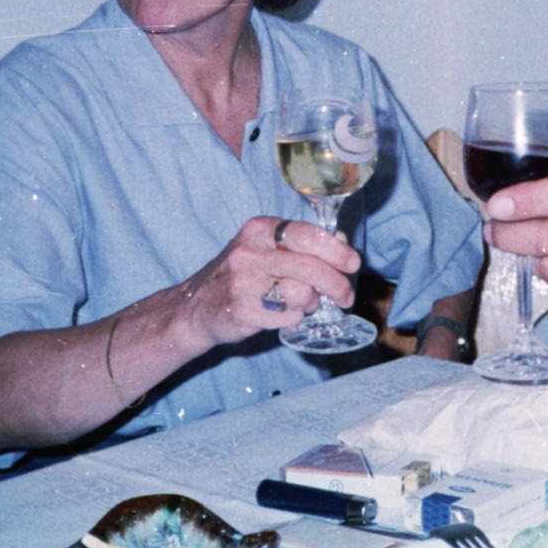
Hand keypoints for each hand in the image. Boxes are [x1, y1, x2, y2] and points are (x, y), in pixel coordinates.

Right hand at [175, 215, 361, 347]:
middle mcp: (250, 253)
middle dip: (337, 283)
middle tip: (346, 295)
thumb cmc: (240, 274)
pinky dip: (295, 317)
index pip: (308, 235)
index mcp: (258, 229)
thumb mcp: (263, 247)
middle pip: (310, 267)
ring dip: (312, 302)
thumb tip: (342, 245)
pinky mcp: (243, 312)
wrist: (195, 307)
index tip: (352, 262)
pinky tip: (283, 314)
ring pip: (302, 294)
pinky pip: (289, 317)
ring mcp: (244, 283)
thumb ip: (299, 244)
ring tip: (303, 302)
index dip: (337, 251)